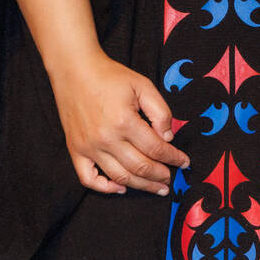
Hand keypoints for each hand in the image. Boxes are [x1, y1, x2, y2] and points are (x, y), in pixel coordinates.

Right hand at [49, 49, 188, 195]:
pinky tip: (120, 187)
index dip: (173, 158)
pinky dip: (105, 188)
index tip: (183, 162)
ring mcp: (89, 147)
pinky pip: (88, 179)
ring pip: (119, 177)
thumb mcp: (143, 86)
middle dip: (161, 176)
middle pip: (140, 167)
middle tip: (171, 179)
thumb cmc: (110, 77)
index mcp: (124, 121)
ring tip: (156, 188)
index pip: (156, 148)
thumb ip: (160, 111)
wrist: (75, 71)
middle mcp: (106, 138)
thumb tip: (168, 137)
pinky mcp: (76, 150)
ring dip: (141, 186)